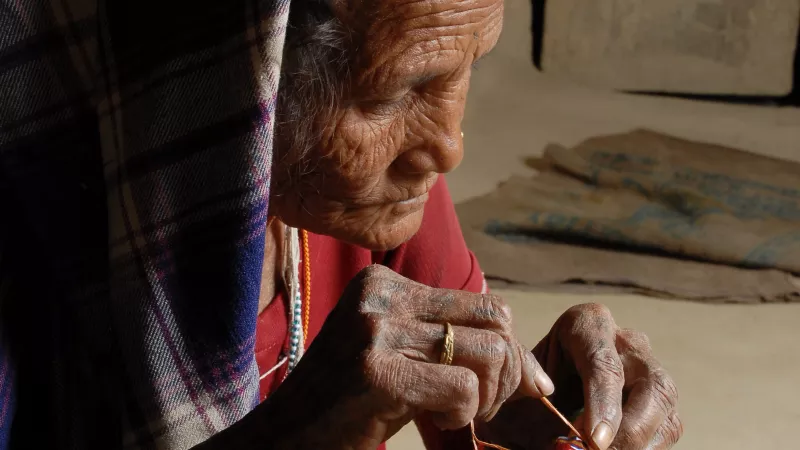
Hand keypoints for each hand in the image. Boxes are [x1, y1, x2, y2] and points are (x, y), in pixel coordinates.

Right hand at [206, 265, 553, 449]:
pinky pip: (463, 389)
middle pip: (494, 320)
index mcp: (386, 285)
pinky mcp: (377, 373)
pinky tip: (440, 423)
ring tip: (463, 415)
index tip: (509, 387)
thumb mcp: (400, 358)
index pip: (483, 303)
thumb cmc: (348, 403)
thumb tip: (540, 377)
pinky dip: (466, 415)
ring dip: (491, 396)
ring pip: (488, 352)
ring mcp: (377, 331)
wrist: (284, 437)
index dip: (509, 349)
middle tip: (489, 406)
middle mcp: (381, 297)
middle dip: (510, 370)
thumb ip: (456, 350)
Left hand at [482, 303, 681, 449]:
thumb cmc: (521, 388)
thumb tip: (550, 416)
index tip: (593, 439)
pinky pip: (669, 426)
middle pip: (652, 383)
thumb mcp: (514, 385)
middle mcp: (626, 341)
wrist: (531, 396)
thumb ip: (525, 393)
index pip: (603, 363)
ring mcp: (649, 368)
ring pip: (666, 405)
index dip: (602, 403)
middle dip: (631, 428)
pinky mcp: (660, 400)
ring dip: (640, 441)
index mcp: (586, 325)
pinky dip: (647, 447)